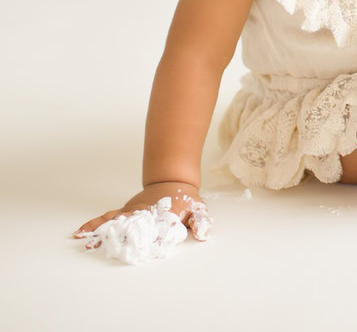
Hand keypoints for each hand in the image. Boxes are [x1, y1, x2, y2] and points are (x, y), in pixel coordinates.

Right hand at [74, 181, 211, 243]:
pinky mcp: (125, 211)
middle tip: (98, 246)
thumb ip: (200, 221)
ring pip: (114, 220)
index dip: (142, 238)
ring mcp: (132, 211)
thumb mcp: (197, 209)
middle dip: (115, 236)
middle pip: (127, 225)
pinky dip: (94, 224)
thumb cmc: (186, 198)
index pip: (150, 228)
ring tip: (82, 241)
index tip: (132, 248)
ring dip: (99, 230)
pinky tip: (81, 232)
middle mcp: (143, 213)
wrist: (174, 180)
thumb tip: (203, 234)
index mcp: (160, 215)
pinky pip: (108, 217)